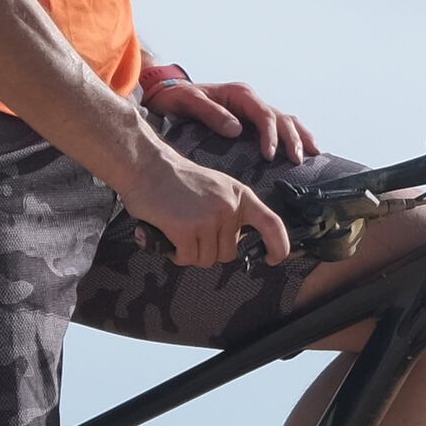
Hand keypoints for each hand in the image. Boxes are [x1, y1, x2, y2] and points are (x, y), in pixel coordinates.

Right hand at [119, 136, 291, 270]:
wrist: (147, 166)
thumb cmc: (179, 181)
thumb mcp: (218, 188)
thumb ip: (232, 211)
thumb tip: (240, 242)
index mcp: (241, 196)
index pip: (271, 224)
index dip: (278, 246)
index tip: (272, 259)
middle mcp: (229, 207)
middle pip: (229, 253)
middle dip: (210, 250)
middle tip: (192, 230)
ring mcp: (208, 218)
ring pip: (207, 259)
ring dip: (190, 253)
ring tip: (179, 230)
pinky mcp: (186, 229)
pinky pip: (187, 258)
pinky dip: (176, 254)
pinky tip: (169, 236)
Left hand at [144, 73, 313, 163]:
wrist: (168, 94)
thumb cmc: (177, 98)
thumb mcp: (189, 102)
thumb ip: (211, 113)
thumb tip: (236, 129)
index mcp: (240, 95)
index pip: (264, 115)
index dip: (271, 135)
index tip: (270, 156)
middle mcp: (251, 101)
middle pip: (282, 118)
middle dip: (293, 138)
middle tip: (298, 161)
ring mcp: (253, 110)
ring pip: (286, 120)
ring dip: (300, 136)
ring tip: (313, 154)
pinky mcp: (252, 121)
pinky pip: (278, 127)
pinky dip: (294, 137)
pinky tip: (304, 151)